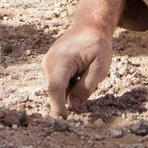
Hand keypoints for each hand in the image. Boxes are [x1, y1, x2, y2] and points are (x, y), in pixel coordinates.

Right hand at [43, 0, 125, 115]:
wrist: (89, 27)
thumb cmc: (98, 46)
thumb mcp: (100, 67)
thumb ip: (86, 87)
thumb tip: (73, 106)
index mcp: (62, 60)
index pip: (55, 88)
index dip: (57, 106)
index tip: (63, 121)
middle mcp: (50, 61)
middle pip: (57, 90)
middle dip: (70, 95)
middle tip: (89, 79)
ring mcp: (47, 63)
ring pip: (58, 87)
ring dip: (71, 88)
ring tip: (84, 71)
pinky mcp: (48, 65)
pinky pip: (58, 82)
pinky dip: (69, 83)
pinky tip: (79, 71)